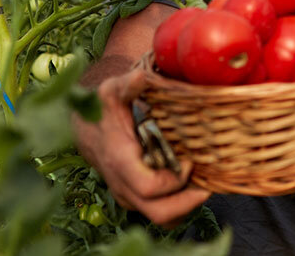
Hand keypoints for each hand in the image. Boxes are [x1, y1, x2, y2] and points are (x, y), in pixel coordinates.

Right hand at [73, 68, 209, 225]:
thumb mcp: (112, 91)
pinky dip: (180, 206)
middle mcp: (124, 185)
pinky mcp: (135, 197)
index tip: (190, 162)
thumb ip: (127, 84)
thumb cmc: (103, 108)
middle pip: (159, 213)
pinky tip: (192, 185)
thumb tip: (140, 77)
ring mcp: (129, 195)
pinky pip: (161, 213)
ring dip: (187, 206)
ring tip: (204, 185)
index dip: (175, 181)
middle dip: (188, 203)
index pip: (150, 188)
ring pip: (163, 218)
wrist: (86, 128)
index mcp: (121, 162)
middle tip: (209, 185)